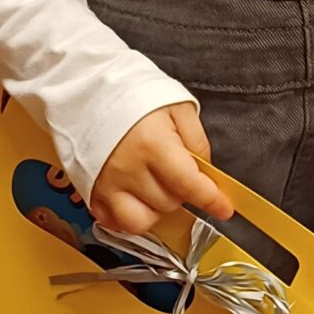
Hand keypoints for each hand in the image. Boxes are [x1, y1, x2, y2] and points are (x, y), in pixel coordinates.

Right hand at [91, 103, 232, 236]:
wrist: (90, 90)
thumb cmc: (134, 96)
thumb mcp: (178, 107)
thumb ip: (197, 142)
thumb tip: (204, 173)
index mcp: (153, 145)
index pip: (189, 184)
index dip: (211, 200)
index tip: (224, 208)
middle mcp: (128, 170)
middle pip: (169, 203)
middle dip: (180, 193)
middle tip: (175, 172)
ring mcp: (107, 184)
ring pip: (142, 222)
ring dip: (156, 210)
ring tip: (155, 188)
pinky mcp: (91, 193)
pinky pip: (114, 223)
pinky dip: (129, 218)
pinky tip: (135, 200)